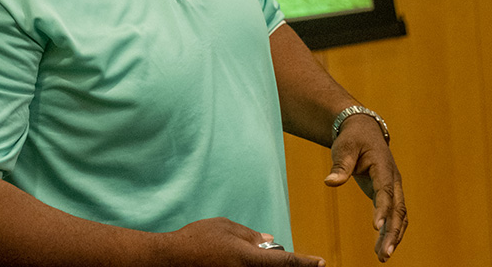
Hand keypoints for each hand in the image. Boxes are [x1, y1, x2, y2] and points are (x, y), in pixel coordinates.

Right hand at [157, 217, 325, 266]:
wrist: (170, 260)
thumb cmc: (197, 239)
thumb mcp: (226, 227)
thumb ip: (250, 235)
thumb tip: (269, 241)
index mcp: (250, 258)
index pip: (287, 262)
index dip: (307, 263)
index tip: (322, 262)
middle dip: (287, 265)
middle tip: (296, 260)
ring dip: (266, 265)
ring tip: (243, 252)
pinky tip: (240, 259)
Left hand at [324, 115, 407, 261]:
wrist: (364, 132)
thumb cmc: (353, 139)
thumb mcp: (344, 147)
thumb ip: (340, 166)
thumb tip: (330, 182)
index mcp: (383, 167)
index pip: (385, 192)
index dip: (382, 210)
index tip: (377, 227)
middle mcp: (393, 180)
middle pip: (398, 209)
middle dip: (393, 232)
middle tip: (385, 253)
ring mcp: (393, 188)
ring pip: (400, 216)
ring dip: (394, 236)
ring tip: (383, 256)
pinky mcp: (388, 195)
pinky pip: (394, 216)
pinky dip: (390, 232)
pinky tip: (381, 248)